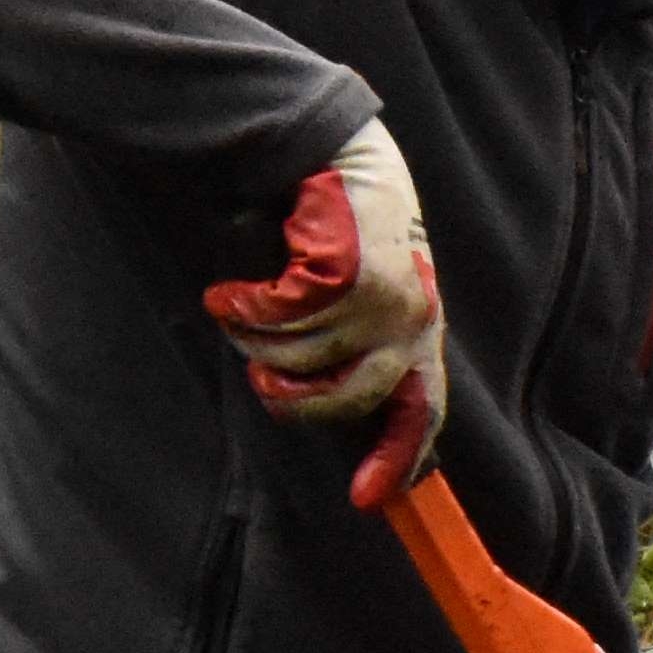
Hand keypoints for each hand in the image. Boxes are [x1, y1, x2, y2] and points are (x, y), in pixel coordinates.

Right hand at [205, 117, 444, 504]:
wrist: (344, 155)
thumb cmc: (348, 228)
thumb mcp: (371, 293)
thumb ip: (361, 345)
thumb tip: (323, 400)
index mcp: (420, 332)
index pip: (420, 411)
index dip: (396, 457)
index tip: (368, 498)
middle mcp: (410, 323)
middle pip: (344, 400)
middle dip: (290, 395)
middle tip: (259, 372)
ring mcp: (380, 300)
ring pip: (300, 358)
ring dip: (255, 340)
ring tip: (240, 309)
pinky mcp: (343, 274)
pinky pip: (278, 318)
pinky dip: (243, 308)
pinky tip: (231, 292)